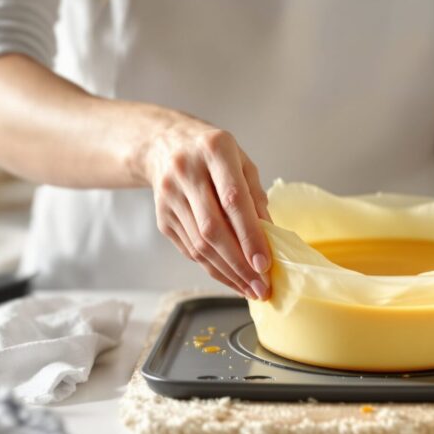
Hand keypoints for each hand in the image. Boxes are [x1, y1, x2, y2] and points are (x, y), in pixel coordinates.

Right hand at [141, 116, 272, 300]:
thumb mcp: (241, 161)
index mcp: (214, 150)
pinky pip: (189, 250)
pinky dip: (212, 268)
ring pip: (199, 244)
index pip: (233, 199)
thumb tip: (270, 236)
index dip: (249, 234)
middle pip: (212, 228)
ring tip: (250, 289)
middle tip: (261, 287)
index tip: (264, 263)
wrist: (165, 145)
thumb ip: (255, 195)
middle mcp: (187, 171)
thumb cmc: (213, 154)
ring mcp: (170, 196)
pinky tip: (231, 278)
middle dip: (239, 263)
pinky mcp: (163, 217)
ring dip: (227, 272)